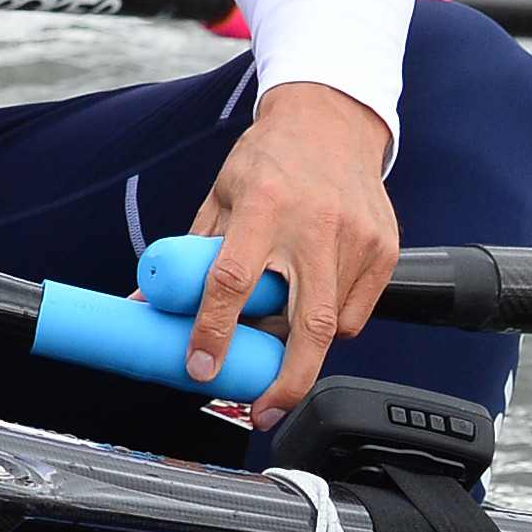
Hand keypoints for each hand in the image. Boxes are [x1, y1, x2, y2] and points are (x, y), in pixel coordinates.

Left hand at [184, 81, 397, 424]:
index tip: (201, 367)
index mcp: (263, 205)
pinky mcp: (385, 249)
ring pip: (334, 325)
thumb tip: (146, 303)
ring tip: (278, 346)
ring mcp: (358, 238)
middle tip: (262, 412)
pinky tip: (312, 309)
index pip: (234, 281)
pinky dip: (333, 326)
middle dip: (286, 381)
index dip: (214, 332)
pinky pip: (358, 313)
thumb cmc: (268, 158)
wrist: (329, 120)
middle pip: (308, 324)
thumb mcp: (220, 195)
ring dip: (302, 350)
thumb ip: (190, 253)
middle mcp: (315, 223)